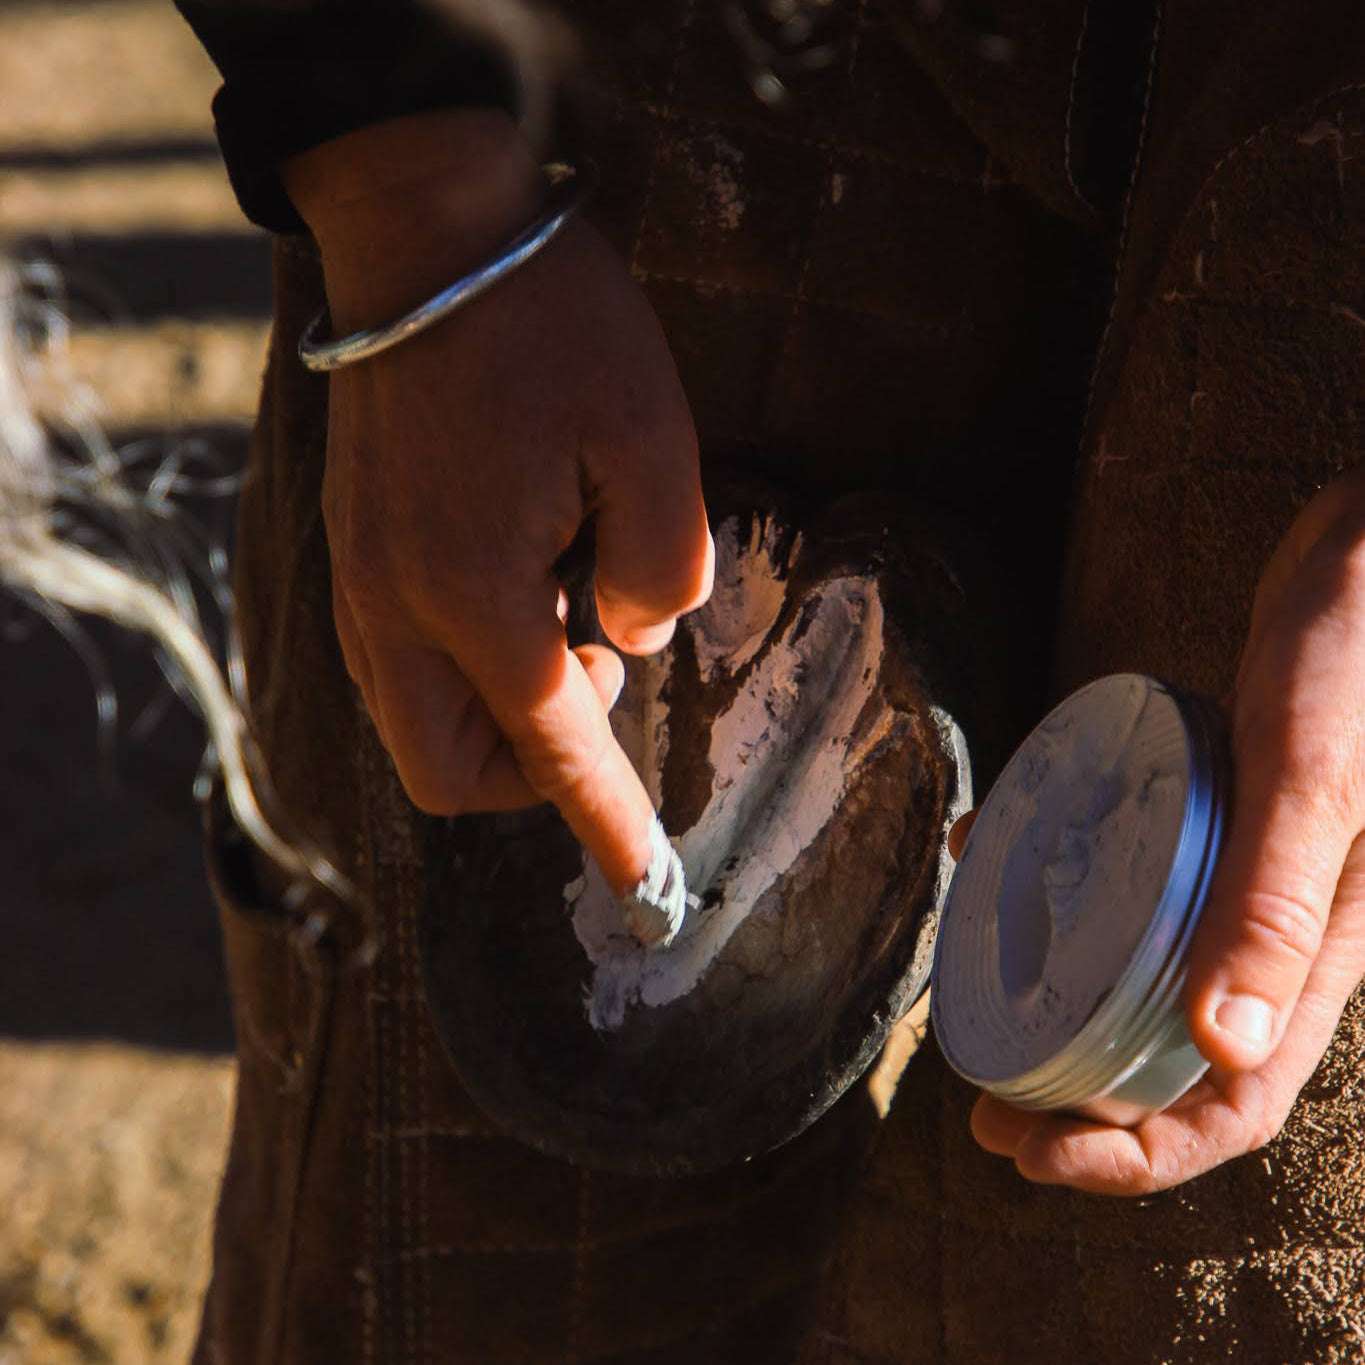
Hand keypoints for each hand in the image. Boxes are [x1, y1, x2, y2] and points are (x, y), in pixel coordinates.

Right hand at [283, 110, 713, 892]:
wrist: (422, 228)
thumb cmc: (547, 324)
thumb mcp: (653, 438)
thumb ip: (663, 567)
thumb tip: (630, 640)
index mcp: (472, 594)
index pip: (550, 750)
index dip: (607, 824)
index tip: (648, 885)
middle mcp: (394, 607)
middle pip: (445, 768)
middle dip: (528, 772)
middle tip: (598, 675)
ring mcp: (358, 576)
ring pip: (412, 718)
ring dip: (495, 713)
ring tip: (566, 613)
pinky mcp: (352, 543)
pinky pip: (396, 657)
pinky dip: (460, 664)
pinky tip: (518, 582)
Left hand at [967, 468, 1364, 1192]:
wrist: (1359, 558)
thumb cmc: (1351, 657)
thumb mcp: (1307, 778)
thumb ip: (1276, 903)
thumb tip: (1221, 1052)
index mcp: (1315, 955)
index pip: (1232, 1103)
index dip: (1135, 1157)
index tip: (1029, 1156)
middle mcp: (1273, 933)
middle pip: (1173, 1060)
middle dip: (1078, 1104)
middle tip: (979, 1107)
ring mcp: (1235, 878)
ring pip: (1140, 977)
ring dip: (1057, 1009)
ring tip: (971, 1004)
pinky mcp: (1201, 820)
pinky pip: (1124, 884)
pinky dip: (1056, 891)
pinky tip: (990, 856)